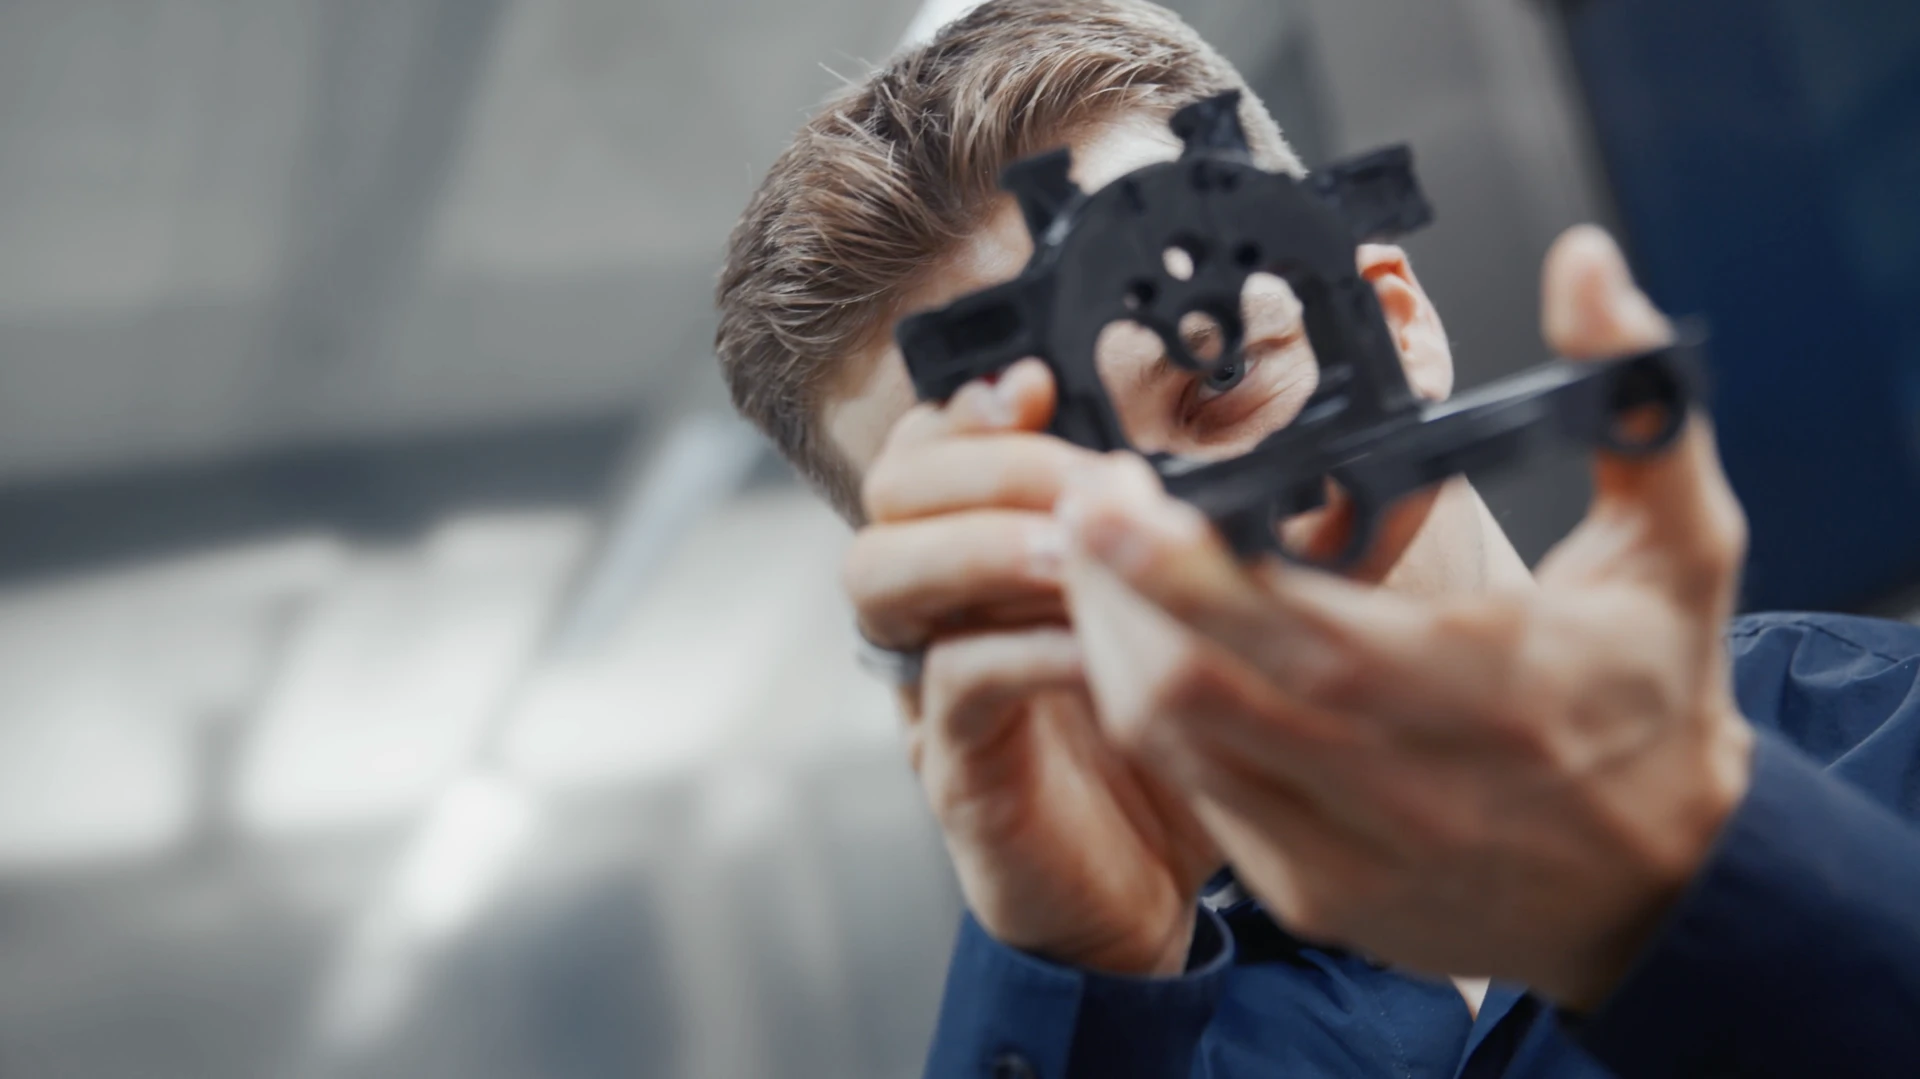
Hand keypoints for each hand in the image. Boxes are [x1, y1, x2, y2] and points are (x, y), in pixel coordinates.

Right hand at [845, 359, 1221, 974]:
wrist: (1148, 898)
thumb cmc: (1170, 749)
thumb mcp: (1210, 621)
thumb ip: (1235, 542)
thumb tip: (1330, 465)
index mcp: (994, 550)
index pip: (938, 440)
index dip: (973, 402)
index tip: (1041, 383)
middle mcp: (944, 605)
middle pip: (893, 488)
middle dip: (988, 463)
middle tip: (1086, 481)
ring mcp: (934, 684)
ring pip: (883, 573)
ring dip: (979, 544)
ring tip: (1071, 553)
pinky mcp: (956, 764)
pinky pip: (954, 683)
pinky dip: (1021, 649)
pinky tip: (1093, 648)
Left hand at [1056, 226, 1754, 1005]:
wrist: (1662, 892)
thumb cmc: (1655, 704)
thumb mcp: (1682, 553)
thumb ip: (1636, 414)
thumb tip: (1586, 272)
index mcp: (1497, 692)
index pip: (1307, 637)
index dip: (1187, 574)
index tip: (1109, 495)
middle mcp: (1413, 788)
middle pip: (1201, 692)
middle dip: (1113, 591)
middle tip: (1079, 502)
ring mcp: (1352, 855)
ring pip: (1176, 746)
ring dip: (1112, 644)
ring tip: (1095, 557)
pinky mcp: (1316, 891)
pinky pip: (1193, 793)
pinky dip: (1149, 710)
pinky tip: (1138, 642)